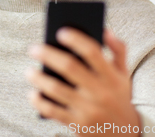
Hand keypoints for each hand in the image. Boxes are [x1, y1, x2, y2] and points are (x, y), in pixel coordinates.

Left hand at [26, 28, 140, 135]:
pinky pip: (52, 111)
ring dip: (38, 78)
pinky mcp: (77, 124)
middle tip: (33, 48)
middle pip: (70, 67)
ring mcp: (88, 109)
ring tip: (28, 71)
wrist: (125, 134)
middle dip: (48, 55)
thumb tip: (104, 28)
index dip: (76, 40)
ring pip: (57, 89)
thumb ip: (117, 49)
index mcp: (111, 76)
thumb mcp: (123, 74)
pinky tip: (32, 93)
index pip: (92, 52)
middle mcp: (100, 92)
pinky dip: (39, 101)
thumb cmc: (118, 96)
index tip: (60, 32)